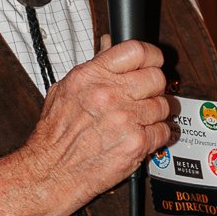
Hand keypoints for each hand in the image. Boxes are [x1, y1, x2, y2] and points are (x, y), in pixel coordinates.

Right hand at [25, 38, 173, 203]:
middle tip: (148, 94)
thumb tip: (109, 44)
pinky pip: (164, 132)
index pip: (136, 52)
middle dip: (155, 86)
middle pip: (156, 77)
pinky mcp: (136, 143)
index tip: (155, 60)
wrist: (52, 171)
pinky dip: (158, 135)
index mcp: (92, 76)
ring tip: (142, 119)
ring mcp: (125, 119)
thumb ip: (93, 67)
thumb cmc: (55, 135)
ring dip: (156, 112)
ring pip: (163, 105)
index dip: (151, 54)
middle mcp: (110, 95)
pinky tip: (144, 136)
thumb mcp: (64, 90)